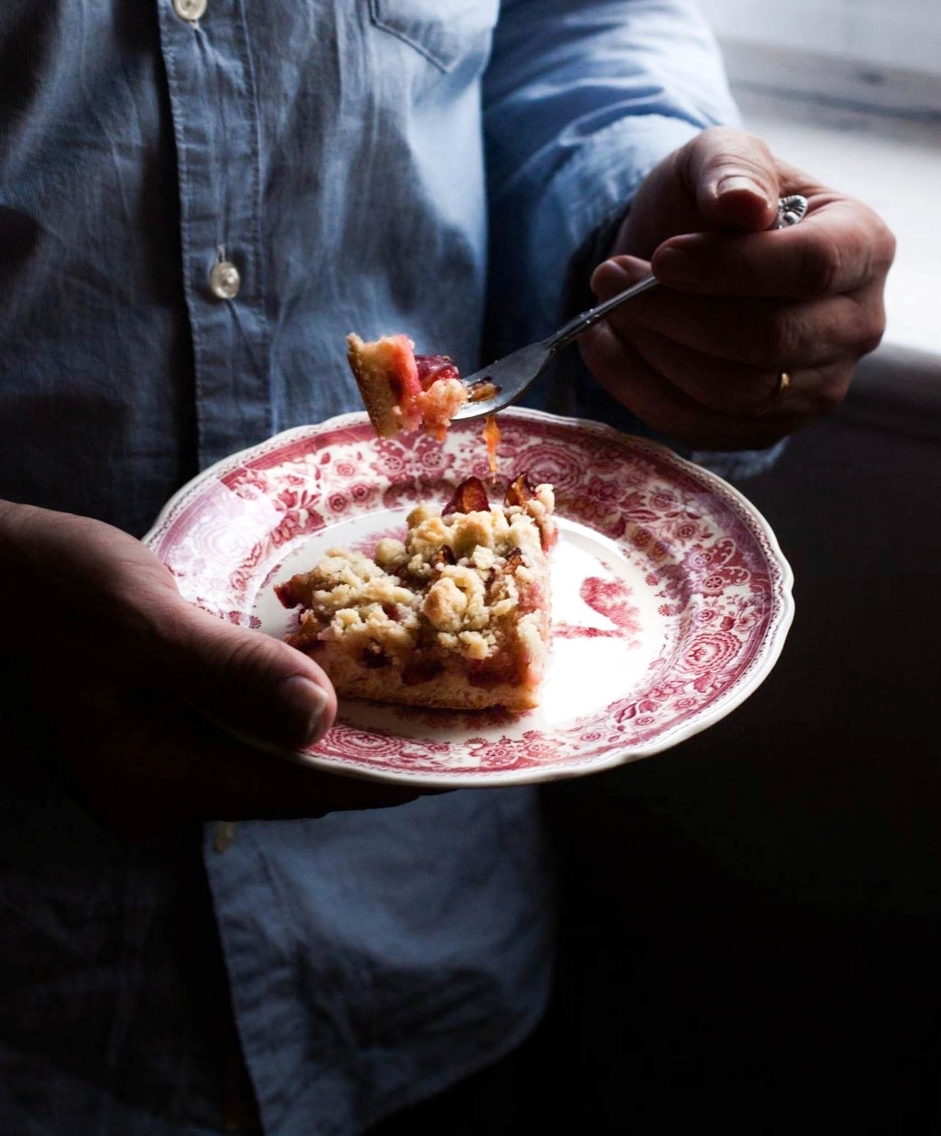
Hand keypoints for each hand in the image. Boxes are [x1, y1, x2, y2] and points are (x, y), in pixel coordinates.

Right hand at [0, 501, 430, 836]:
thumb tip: (323, 719)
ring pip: (272, 747)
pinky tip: (337, 659)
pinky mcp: (163, 725)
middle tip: (444, 698)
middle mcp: (161, 788)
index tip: (450, 749)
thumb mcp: (145, 622)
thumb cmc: (53, 588)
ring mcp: (160, 760)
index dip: (378, 771)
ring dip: (333, 715)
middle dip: (364, 741)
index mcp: (155, 782)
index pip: (295, 789)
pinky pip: (245, 721)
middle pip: (290, 775)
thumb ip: (233, 672)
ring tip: (408, 678)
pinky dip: (292, 694)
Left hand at [578, 126, 895, 449]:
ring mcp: (818, 385)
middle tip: (611, 277)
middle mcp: (858, 324)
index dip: (729, 267)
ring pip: (735, 392)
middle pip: (771, 341)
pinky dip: (637, 386)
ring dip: (655, 348)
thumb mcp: (718, 155)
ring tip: (612, 303)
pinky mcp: (769, 427)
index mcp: (863, 245)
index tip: (662, 255)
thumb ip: (730, 168)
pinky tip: (604, 340)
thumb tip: (743, 206)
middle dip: (677, 312)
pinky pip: (700, 425)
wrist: (684, 254)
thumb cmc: (713, 199)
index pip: (813, 268)